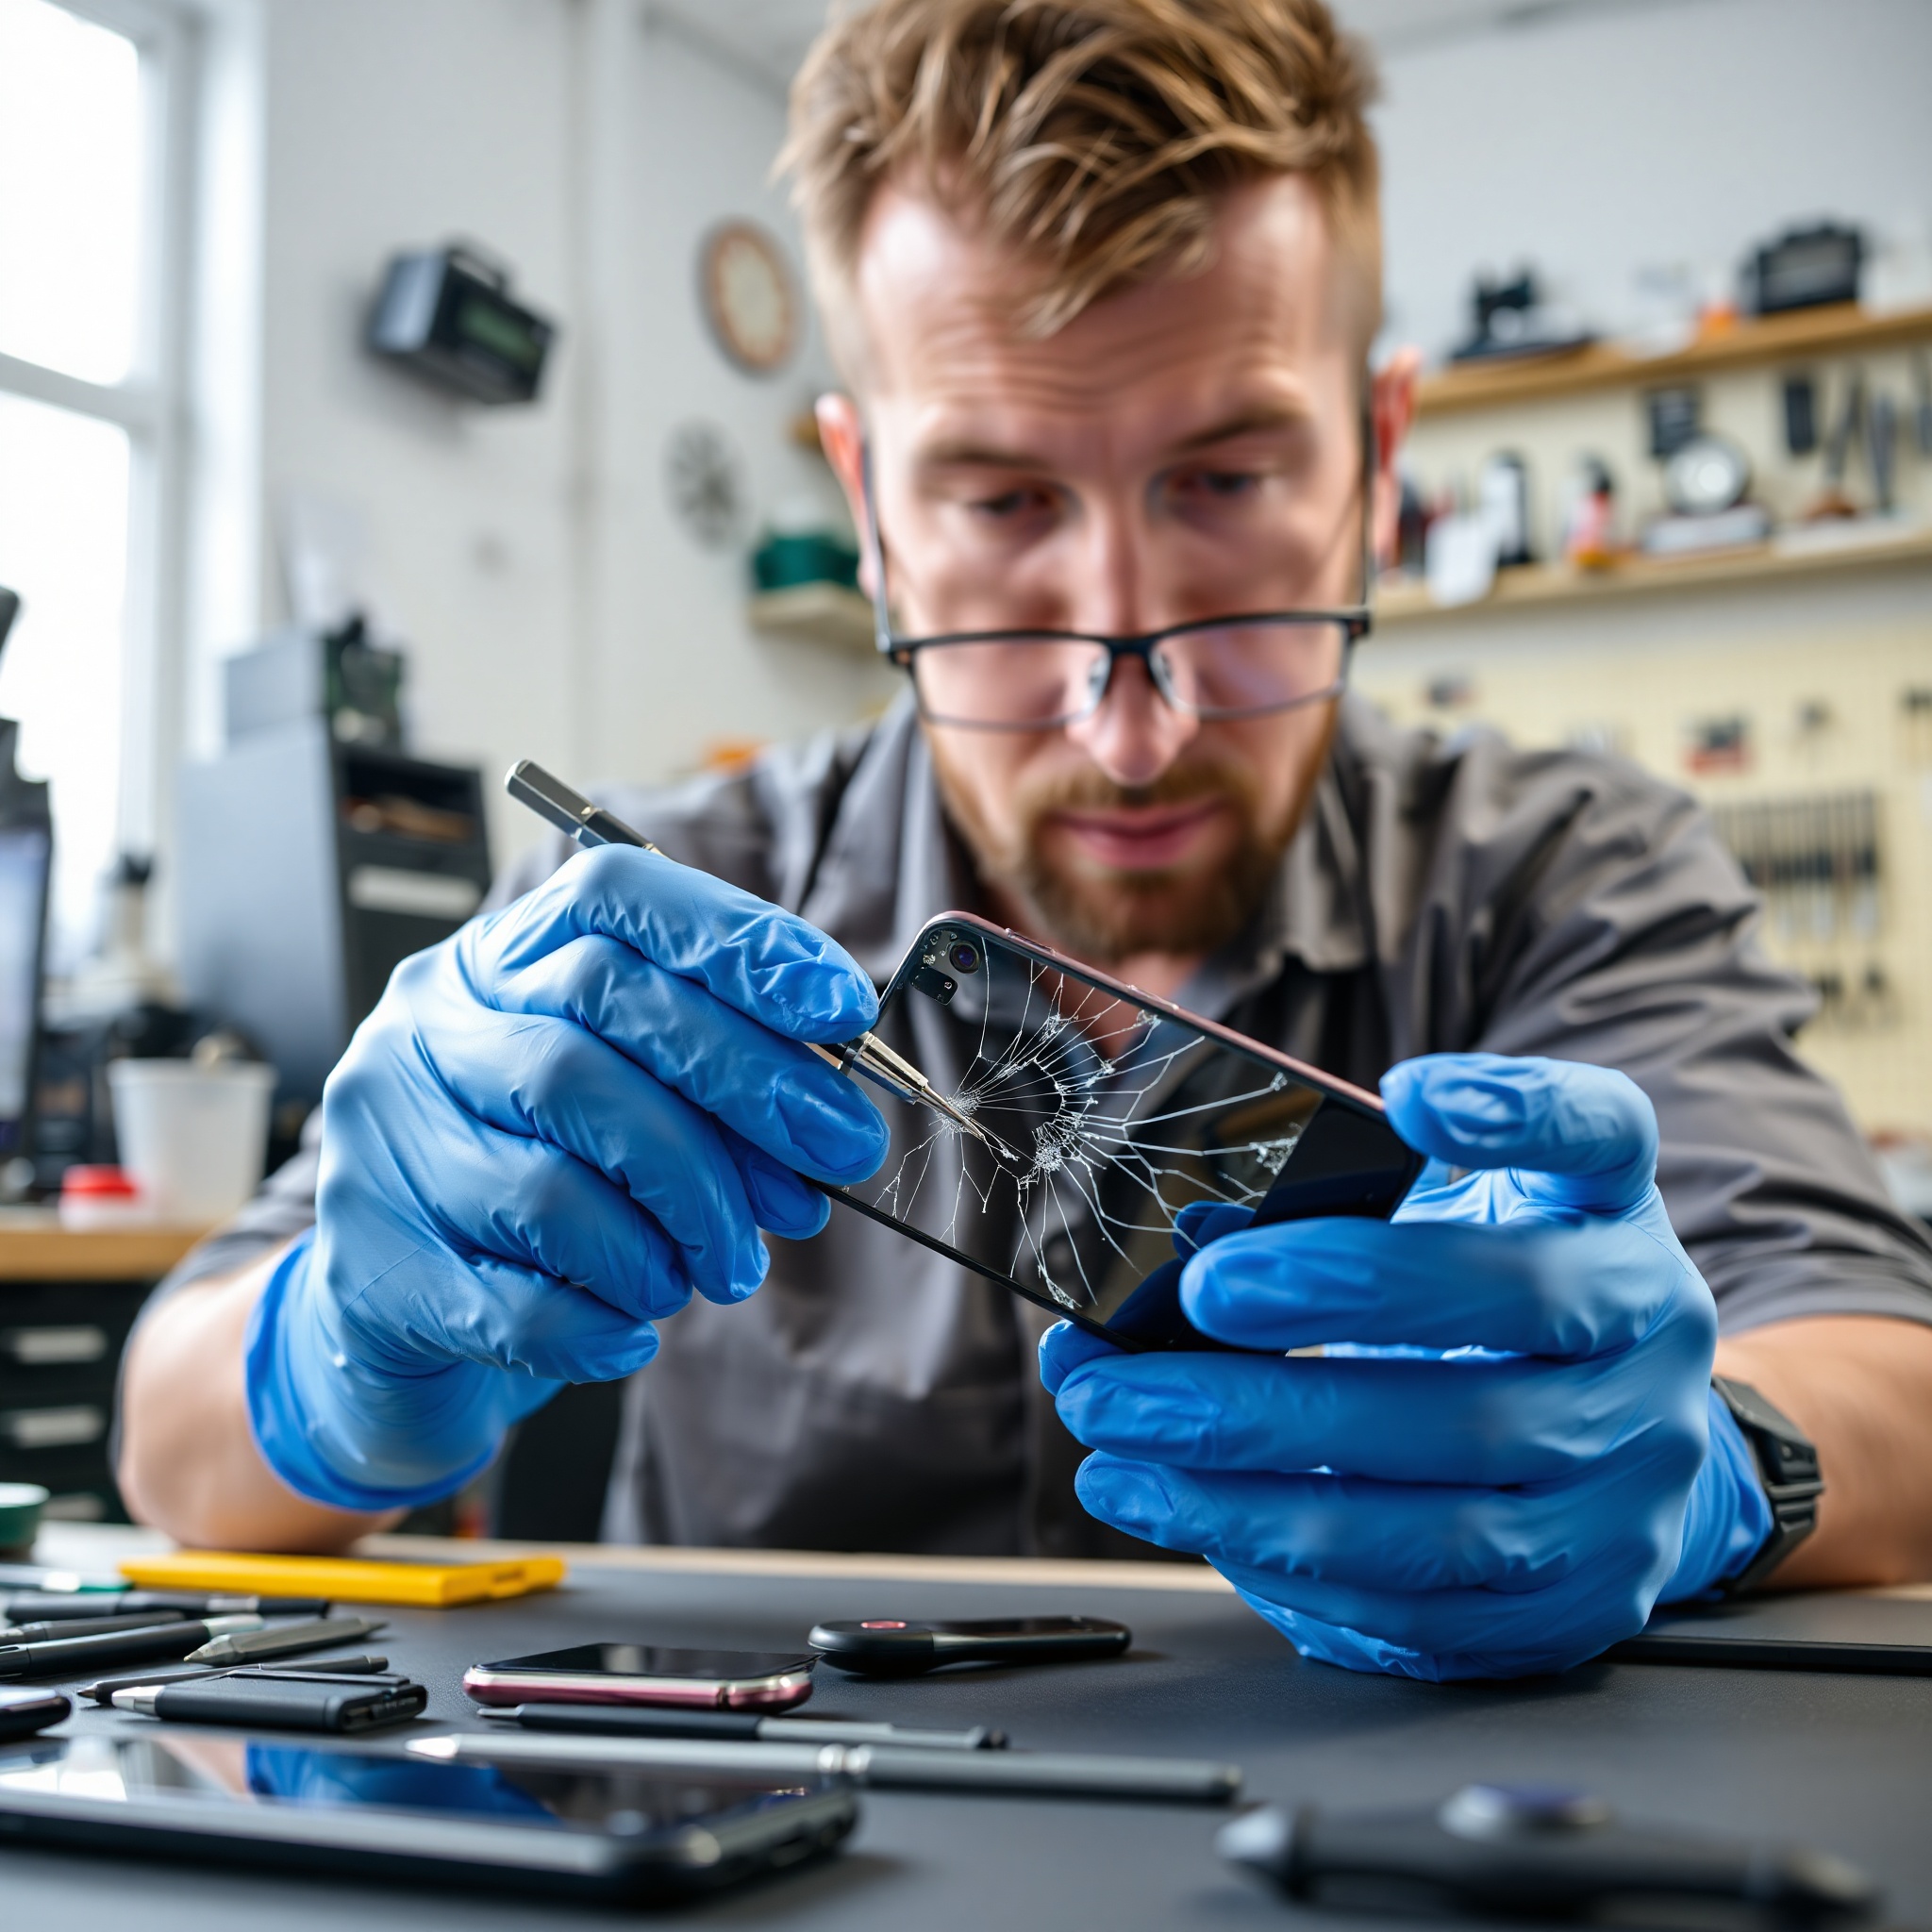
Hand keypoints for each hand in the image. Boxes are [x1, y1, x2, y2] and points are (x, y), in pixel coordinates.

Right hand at [246, 845, 887, 1511]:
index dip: (738, 942)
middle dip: (743, 1088)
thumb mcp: (626, 1095)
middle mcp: (428, 1025)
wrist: (394, 1315)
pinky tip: (639, 1326)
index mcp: (497, 959)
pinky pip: (517, 1299)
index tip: (843, 1009)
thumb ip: (716, 1077)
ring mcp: (386, 1140)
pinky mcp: (374, 1265)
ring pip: (560, 1174)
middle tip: (834, 1156)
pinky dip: (605, 1319)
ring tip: (728, 1266)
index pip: (615, 896)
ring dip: (682, 1226)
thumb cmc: (544, 1180)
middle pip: (597, 1018)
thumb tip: (829, 1112)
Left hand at [1040, 1053, 1734, 1679]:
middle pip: (1510, 1321)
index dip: (1516, 1112)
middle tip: (1194, 1294)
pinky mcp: (1575, 1603)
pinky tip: (1172, 1501)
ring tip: (1123, 1420)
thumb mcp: (1446, 1216)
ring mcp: (1628, 1486)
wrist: (1620, 1444)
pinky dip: (1276, 1554)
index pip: (1599, 1135)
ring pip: (1451, 1497)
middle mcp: (1649, 1341)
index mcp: (1610, 1213)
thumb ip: (1333, 1205)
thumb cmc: (1491, 1305)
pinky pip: (1418, 1601)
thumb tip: (1174, 1247)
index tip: (1404, 1098)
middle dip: (1329, 1308)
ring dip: (1258, 1463)